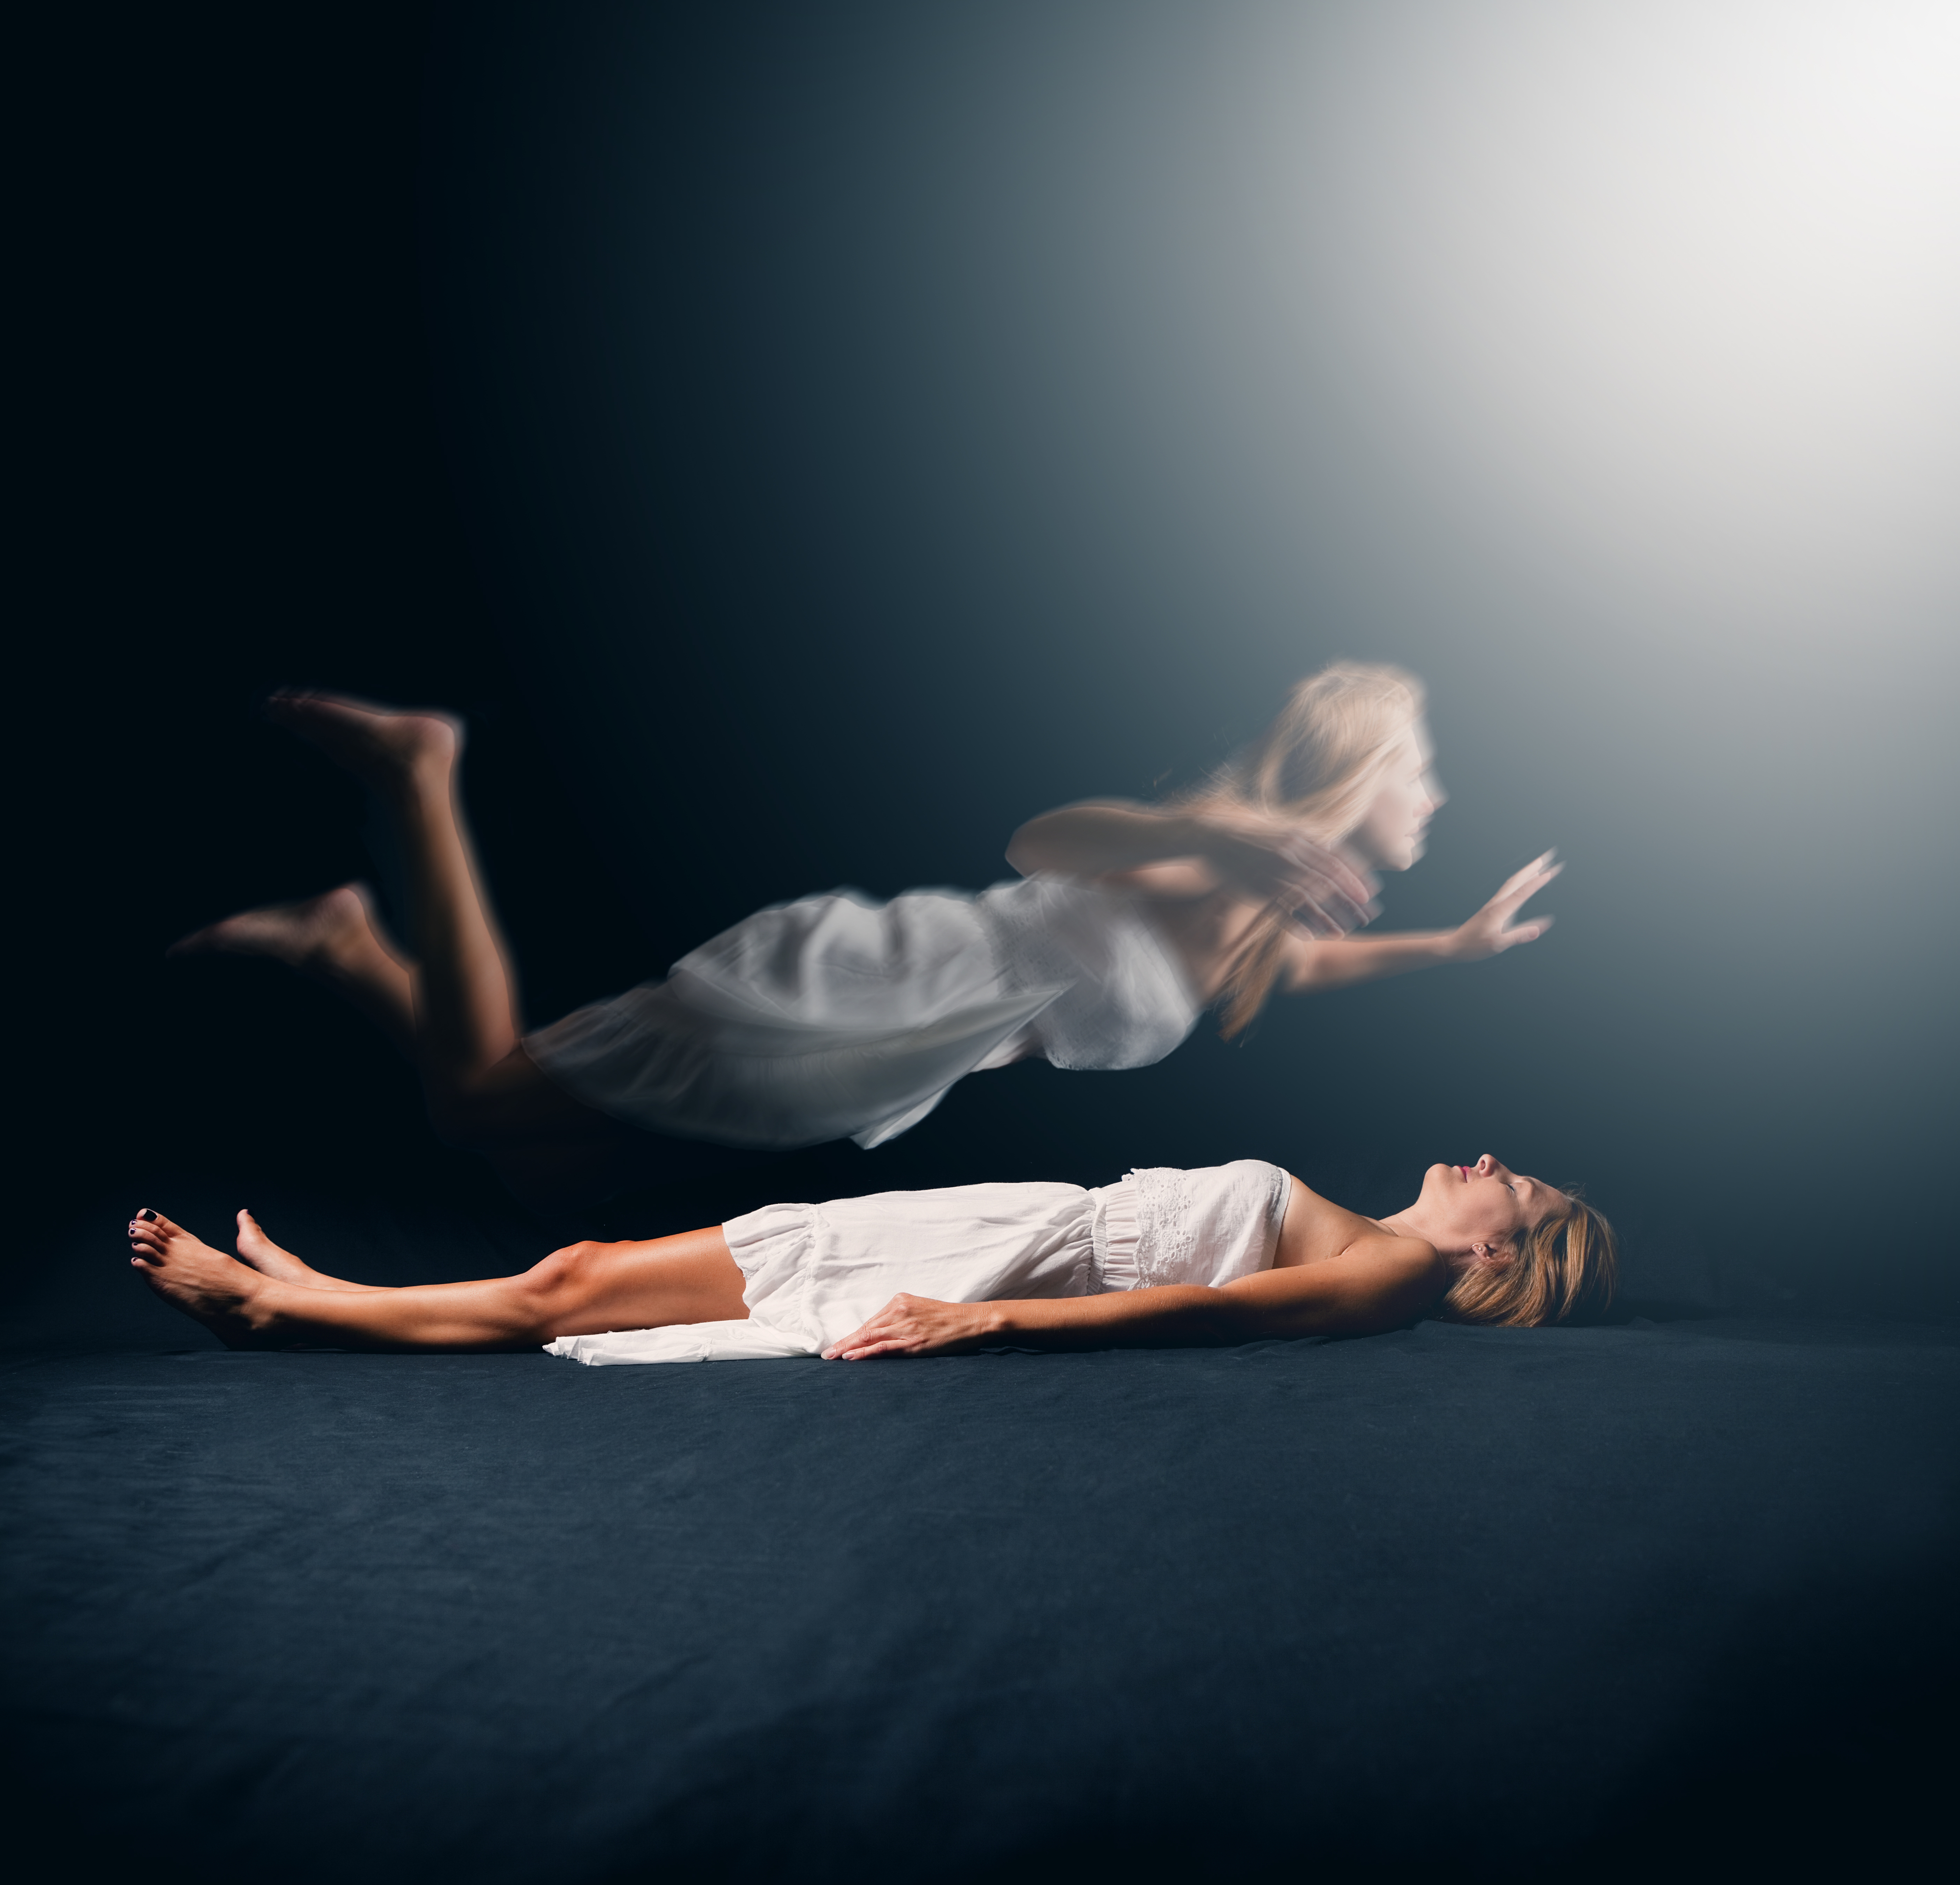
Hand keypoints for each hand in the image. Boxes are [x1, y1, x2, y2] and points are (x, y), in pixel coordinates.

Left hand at [822, 1293, 996, 1360]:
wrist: (972, 1320)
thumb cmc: (948, 1318)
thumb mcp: (920, 1311)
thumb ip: (900, 1319)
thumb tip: (880, 1335)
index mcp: (900, 1301)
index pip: (870, 1322)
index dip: (851, 1336)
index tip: (836, 1346)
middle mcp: (900, 1310)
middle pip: (866, 1330)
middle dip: (844, 1343)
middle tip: (826, 1354)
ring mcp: (907, 1326)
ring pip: (870, 1338)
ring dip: (849, 1349)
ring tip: (833, 1358)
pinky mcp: (914, 1341)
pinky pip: (884, 1347)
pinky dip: (866, 1352)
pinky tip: (852, 1356)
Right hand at [1197, 814, 1378, 936]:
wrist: (1214, 836)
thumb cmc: (1250, 834)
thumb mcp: (1283, 831)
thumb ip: (1307, 841)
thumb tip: (1331, 848)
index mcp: (1300, 838)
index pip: (1337, 859)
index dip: (1357, 877)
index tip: (1373, 892)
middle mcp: (1292, 854)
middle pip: (1330, 880)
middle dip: (1351, 899)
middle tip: (1369, 914)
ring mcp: (1275, 872)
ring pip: (1310, 898)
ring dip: (1329, 916)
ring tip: (1343, 931)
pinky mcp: (1259, 888)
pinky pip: (1284, 909)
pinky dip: (1299, 922)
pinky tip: (1312, 934)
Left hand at [1448, 852, 1560, 960]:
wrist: (1454, 944)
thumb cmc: (1474, 946)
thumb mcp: (1498, 944)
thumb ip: (1520, 935)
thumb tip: (1541, 927)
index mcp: (1500, 910)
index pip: (1522, 892)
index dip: (1537, 882)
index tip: (1551, 872)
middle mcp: (1497, 903)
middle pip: (1517, 880)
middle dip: (1534, 867)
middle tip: (1549, 856)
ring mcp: (1494, 903)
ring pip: (1513, 882)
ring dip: (1527, 871)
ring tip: (1541, 864)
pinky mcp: (1492, 906)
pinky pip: (1509, 888)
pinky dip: (1520, 880)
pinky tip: (1524, 881)